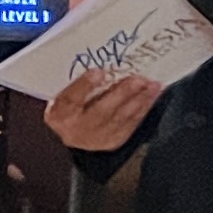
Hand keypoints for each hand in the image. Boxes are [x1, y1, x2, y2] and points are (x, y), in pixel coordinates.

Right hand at [45, 66, 162, 153]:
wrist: (66, 140)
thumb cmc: (66, 111)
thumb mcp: (62, 98)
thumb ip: (78, 86)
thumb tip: (101, 70)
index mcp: (60, 114)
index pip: (70, 99)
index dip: (84, 85)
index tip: (98, 71)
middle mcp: (77, 129)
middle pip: (101, 111)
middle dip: (122, 93)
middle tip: (139, 79)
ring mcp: (97, 138)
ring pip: (120, 118)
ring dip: (139, 100)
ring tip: (152, 85)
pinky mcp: (112, 141)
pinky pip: (130, 125)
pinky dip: (141, 110)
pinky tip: (150, 98)